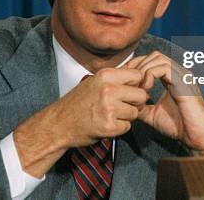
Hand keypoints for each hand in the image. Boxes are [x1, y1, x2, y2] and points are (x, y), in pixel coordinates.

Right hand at [13, 68, 147, 176]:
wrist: (59, 124)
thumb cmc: (78, 102)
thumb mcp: (95, 82)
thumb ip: (117, 79)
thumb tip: (144, 78)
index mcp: (105, 75)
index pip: (137, 75)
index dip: (137, 84)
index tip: (130, 91)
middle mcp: (108, 89)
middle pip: (141, 94)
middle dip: (135, 102)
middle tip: (122, 106)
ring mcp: (109, 108)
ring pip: (135, 112)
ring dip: (126, 117)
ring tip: (110, 115)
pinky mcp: (109, 126)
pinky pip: (127, 126)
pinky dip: (119, 128)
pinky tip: (106, 124)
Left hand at [125, 51, 203, 156]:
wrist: (196, 138)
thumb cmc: (179, 127)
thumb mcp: (153, 114)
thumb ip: (141, 106)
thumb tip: (126, 104)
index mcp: (172, 78)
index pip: (152, 60)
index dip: (136, 66)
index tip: (125, 80)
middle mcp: (178, 73)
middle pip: (154, 55)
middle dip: (138, 65)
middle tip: (128, 81)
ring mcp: (182, 75)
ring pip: (158, 58)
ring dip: (143, 69)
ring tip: (138, 86)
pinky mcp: (184, 82)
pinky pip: (164, 68)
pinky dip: (150, 74)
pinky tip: (146, 88)